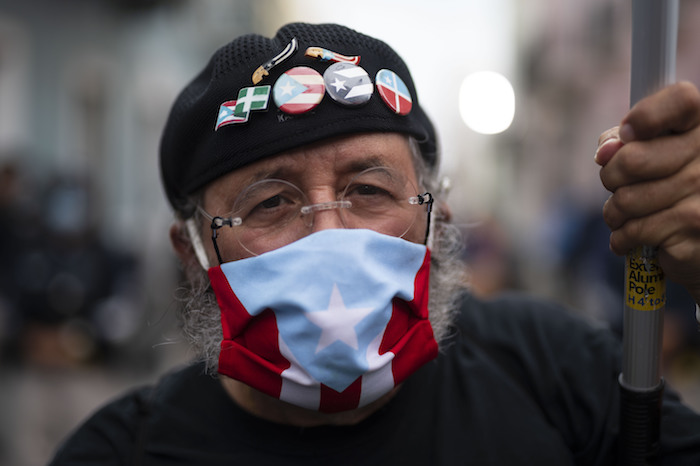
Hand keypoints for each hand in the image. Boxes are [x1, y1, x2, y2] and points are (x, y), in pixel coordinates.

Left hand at [595, 81, 699, 301]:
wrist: (698, 241)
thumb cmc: (669, 190)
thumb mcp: (650, 154)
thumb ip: (625, 143)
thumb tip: (606, 152)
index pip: (681, 100)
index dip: (646, 115)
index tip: (627, 133)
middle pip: (632, 159)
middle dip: (610, 177)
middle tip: (616, 185)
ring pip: (625, 200)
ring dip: (614, 212)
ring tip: (625, 214)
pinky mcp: (695, 229)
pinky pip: (633, 231)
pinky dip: (622, 238)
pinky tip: (632, 238)